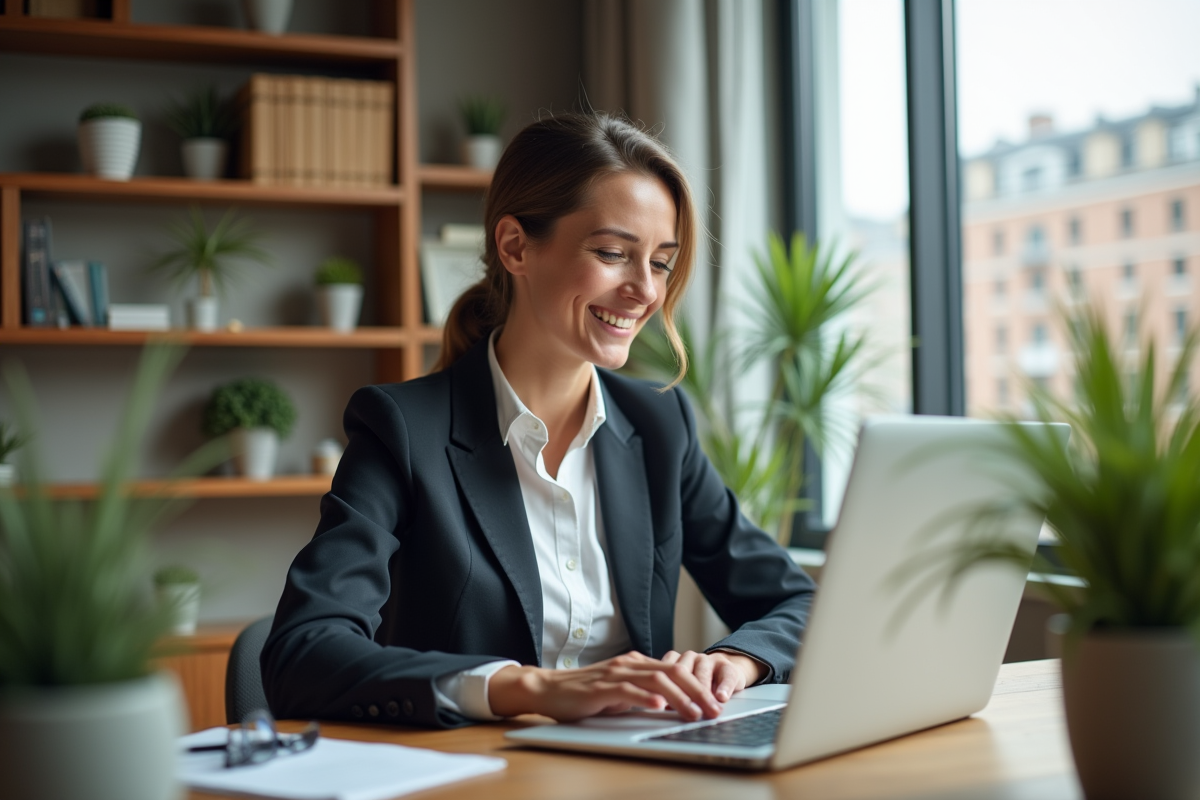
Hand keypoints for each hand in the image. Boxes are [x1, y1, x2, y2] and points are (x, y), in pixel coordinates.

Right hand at [488, 651, 725, 721]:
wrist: (549, 689)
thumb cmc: (585, 693)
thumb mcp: (620, 690)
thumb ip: (642, 691)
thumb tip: (670, 703)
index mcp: (637, 663)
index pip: (675, 670)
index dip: (698, 686)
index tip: (713, 704)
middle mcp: (629, 663)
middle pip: (672, 672)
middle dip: (697, 691)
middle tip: (713, 711)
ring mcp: (615, 673)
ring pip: (656, 679)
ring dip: (679, 697)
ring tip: (694, 712)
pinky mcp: (600, 687)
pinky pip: (627, 690)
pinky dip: (645, 697)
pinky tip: (658, 705)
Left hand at [661, 649, 766, 701]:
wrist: (725, 671)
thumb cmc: (699, 681)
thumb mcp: (683, 684)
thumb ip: (672, 692)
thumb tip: (662, 707)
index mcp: (675, 660)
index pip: (667, 671)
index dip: (664, 688)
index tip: (661, 704)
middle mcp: (691, 658)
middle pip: (683, 672)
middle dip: (682, 693)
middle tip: (681, 711)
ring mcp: (709, 661)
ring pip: (702, 673)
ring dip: (701, 692)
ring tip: (702, 708)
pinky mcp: (728, 667)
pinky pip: (726, 676)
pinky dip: (724, 688)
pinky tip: (721, 698)